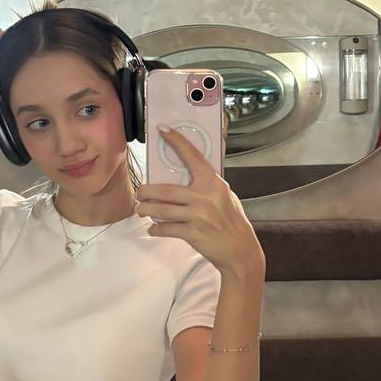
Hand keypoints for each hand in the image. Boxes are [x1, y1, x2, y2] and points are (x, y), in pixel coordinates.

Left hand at [136, 126, 264, 281]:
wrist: (240, 250)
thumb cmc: (232, 221)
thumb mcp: (226, 196)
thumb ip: (209, 185)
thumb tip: (190, 172)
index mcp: (214, 183)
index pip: (192, 156)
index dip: (176, 141)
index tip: (163, 130)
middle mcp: (204, 197)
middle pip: (163, 189)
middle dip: (145, 191)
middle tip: (141, 192)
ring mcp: (197, 216)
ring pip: (160, 210)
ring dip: (146, 210)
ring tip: (142, 209)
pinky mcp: (192, 233)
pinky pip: (165, 229)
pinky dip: (156, 229)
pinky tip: (153, 229)